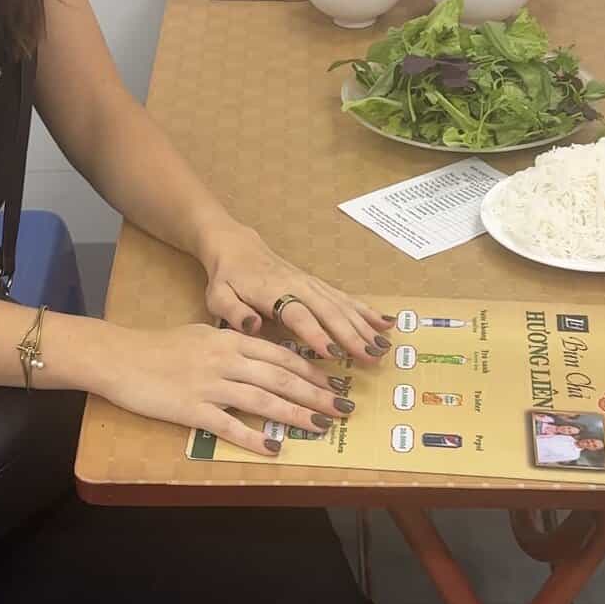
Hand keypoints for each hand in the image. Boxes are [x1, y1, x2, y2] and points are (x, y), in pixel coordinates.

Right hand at [97, 320, 356, 458]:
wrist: (120, 356)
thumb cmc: (160, 346)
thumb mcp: (203, 335)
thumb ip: (233, 345)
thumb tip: (261, 356)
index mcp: (231, 340)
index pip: (282, 355)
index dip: (312, 370)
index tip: (336, 382)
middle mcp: (226, 360)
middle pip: (281, 378)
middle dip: (317, 394)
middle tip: (345, 408)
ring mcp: (210, 385)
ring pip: (263, 400)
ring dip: (297, 415)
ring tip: (322, 427)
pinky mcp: (192, 409)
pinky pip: (228, 425)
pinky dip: (253, 438)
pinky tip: (273, 449)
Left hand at [198, 223, 394, 367]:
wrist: (236, 246)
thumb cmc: (227, 278)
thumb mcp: (217, 296)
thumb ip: (234, 312)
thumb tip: (252, 325)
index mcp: (272, 291)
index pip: (297, 314)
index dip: (314, 333)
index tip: (333, 353)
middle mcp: (298, 285)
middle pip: (329, 311)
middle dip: (352, 335)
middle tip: (371, 357)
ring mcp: (311, 283)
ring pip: (343, 305)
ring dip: (365, 326)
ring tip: (384, 347)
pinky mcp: (318, 284)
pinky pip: (346, 298)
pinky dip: (367, 310)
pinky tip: (386, 323)